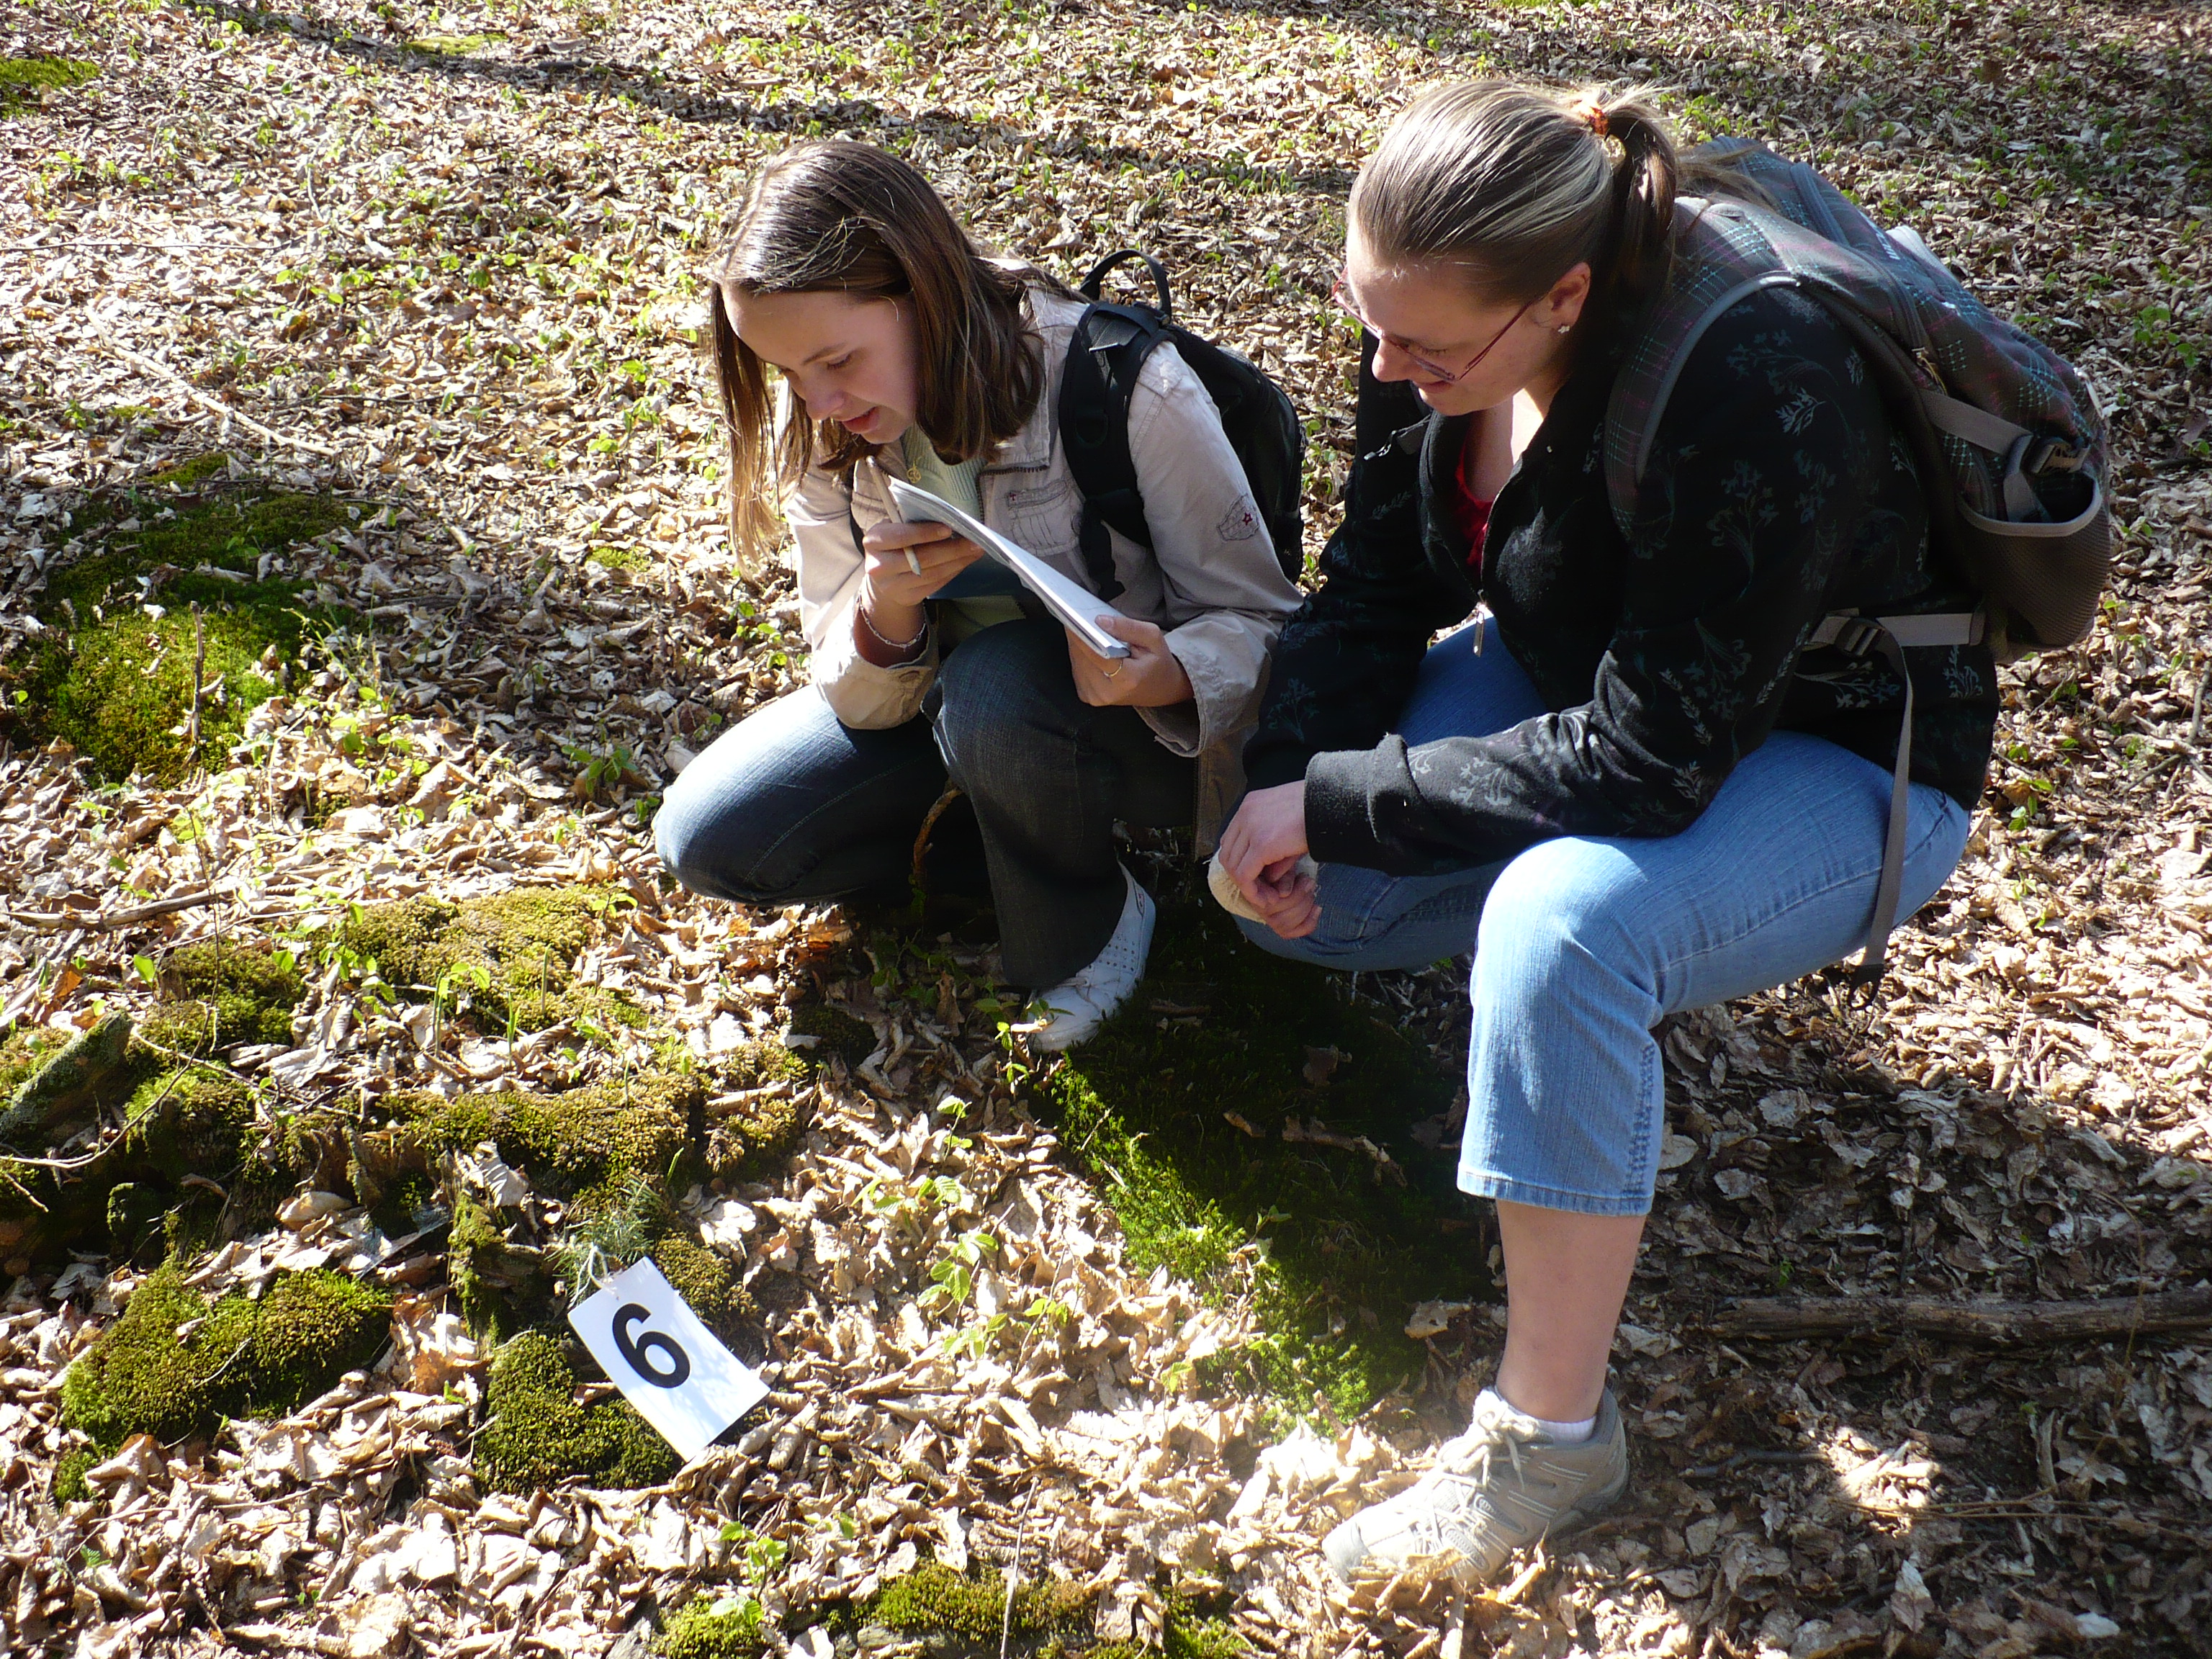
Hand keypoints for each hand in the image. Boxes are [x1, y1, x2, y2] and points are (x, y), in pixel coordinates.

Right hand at [862, 518, 986, 609]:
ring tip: (974, 551)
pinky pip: (935, 585)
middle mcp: (879, 566)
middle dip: (952, 549)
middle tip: (974, 542)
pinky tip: (963, 562)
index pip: (901, 537)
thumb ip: (913, 522)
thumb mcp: (894, 526)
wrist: (883, 573)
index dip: (925, 533)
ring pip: (932, 573)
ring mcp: (892, 586)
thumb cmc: (894, 542)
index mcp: (874, 541)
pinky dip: (952, 572)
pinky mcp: (906, 598)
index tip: (948, 529)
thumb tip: (949, 520)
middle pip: (921, 558)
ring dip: (957, 562)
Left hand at [1067, 616, 1194, 707]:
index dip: (1083, 635)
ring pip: (1076, 663)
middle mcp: (1108, 693)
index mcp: (1127, 679)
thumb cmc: (1158, 662)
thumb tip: (1100, 621)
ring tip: (1085, 631)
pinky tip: (1089, 647)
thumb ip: (1128, 627)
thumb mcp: (1153, 638)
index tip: (1074, 618)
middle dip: (1079, 636)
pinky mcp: (1088, 697)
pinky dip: (1079, 657)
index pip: (1097, 654)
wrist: (1161, 689)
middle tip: (1080, 618)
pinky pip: (1076, 671)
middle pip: (1082, 658)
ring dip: (1077, 645)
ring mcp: (1096, 697)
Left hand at [1218, 782, 1317, 937]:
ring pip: (1234, 867)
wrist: (1334, 804)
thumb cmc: (1319, 812)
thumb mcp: (1289, 828)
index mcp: (1251, 804)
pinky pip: (1245, 875)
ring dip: (1249, 887)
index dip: (1241, 863)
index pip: (1232, 840)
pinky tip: (1268, 898)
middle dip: (1243, 877)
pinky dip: (1253, 891)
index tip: (1259, 878)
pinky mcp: (1261, 844)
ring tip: (1269, 898)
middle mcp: (1245, 813)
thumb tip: (1267, 876)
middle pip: (1229, 853)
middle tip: (1263, 893)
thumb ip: (1273, 848)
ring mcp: (1251, 827)